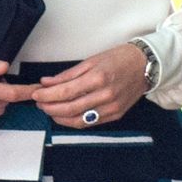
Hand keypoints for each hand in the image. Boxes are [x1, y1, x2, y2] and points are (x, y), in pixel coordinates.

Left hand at [30, 42, 149, 127]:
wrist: (145, 65)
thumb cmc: (118, 58)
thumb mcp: (91, 60)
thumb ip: (68, 74)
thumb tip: (46, 82)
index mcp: (98, 77)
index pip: (65, 92)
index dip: (47, 95)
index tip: (36, 94)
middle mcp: (105, 95)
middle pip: (69, 109)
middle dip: (49, 108)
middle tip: (39, 103)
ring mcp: (112, 108)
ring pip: (78, 120)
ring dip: (59, 117)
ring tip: (49, 110)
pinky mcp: (116, 115)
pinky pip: (90, 123)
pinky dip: (74, 121)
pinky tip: (65, 115)